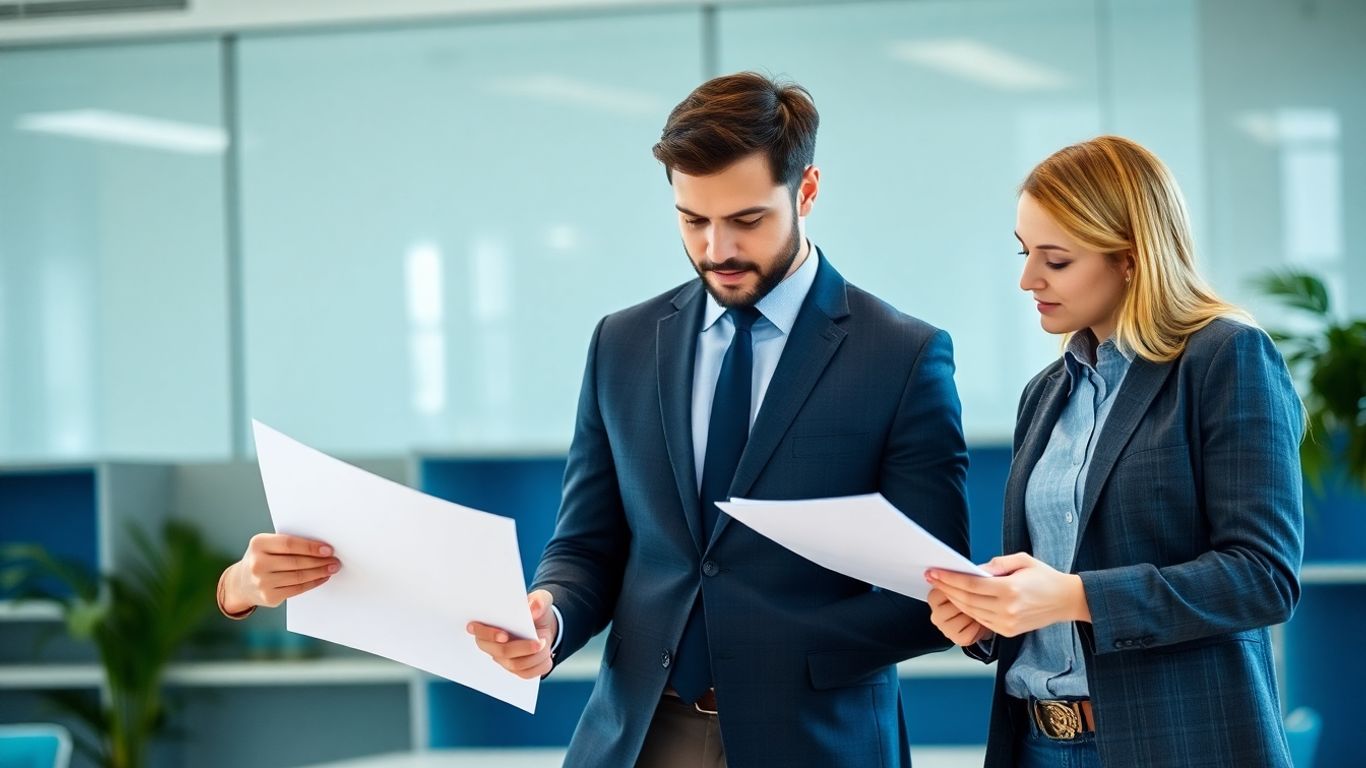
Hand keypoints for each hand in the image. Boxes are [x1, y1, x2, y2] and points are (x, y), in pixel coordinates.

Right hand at [222, 533, 339, 611]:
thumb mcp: (267, 545)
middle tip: (334, 560)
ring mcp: (262, 582)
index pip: (289, 544)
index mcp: (258, 544)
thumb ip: (288, 544)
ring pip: (299, 577)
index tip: (328, 549)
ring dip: (320, 572)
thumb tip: (321, 547)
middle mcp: (258, 563)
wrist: (241, 583)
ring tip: (332, 568)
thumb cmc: (262, 559)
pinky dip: (313, 583)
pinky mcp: (269, 597)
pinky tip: (322, 578)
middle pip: (296, 562)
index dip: (311, 547)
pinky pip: (297, 589)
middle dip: (319, 561)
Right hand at [468, 589, 557, 679]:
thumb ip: (538, 600)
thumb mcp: (540, 599)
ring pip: (515, 665)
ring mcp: (502, 659)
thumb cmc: (535, 610)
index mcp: (488, 623)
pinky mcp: (516, 670)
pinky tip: (547, 653)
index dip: (489, 634)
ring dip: (534, 656)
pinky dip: (540, 665)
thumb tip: (533, 609)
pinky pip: (526, 674)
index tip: (504, 635)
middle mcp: (491, 644)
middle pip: (501, 652)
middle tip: (540, 642)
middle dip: (521, 648)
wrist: (545, 626)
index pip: (479, 631)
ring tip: (546, 643)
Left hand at [925, 553, 1089, 637]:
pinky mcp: (1008, 631)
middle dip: (946, 588)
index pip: (971, 585)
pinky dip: (967, 610)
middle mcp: (1007, 610)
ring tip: (941, 587)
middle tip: (931, 577)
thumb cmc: (1044, 576)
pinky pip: (981, 620)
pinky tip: (958, 599)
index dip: (950, 579)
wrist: (1066, 601)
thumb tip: (973, 569)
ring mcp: (1007, 623)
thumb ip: (996, 564)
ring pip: (971, 612)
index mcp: (1011, 590)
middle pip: (966, 600)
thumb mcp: (1023, 560)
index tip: (934, 572)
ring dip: (953, 599)